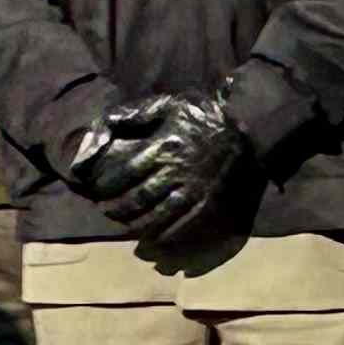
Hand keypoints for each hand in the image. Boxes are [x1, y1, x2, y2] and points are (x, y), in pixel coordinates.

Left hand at [100, 89, 249, 249]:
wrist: (248, 127)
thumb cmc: (204, 115)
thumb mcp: (170, 104)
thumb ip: (137, 113)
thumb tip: (105, 122)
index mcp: (163, 147)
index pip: (124, 172)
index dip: (106, 185)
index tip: (95, 191)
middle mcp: (177, 171)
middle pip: (138, 198)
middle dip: (117, 208)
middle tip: (105, 212)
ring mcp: (194, 189)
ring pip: (158, 215)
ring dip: (136, 225)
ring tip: (123, 226)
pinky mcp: (210, 201)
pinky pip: (184, 224)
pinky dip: (165, 236)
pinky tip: (152, 240)